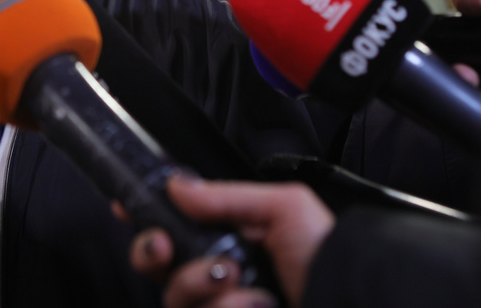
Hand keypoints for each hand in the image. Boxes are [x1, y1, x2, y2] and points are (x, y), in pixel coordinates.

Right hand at [129, 177, 333, 307]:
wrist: (354, 303)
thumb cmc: (330, 260)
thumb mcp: (286, 208)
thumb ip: (227, 195)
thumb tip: (177, 184)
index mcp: (230, 244)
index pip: (173, 231)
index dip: (145, 220)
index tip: (126, 207)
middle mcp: (219, 281)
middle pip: (157, 268)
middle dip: (152, 252)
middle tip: (166, 246)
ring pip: (173, 301)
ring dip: (199, 285)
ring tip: (241, 282)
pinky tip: (257, 305)